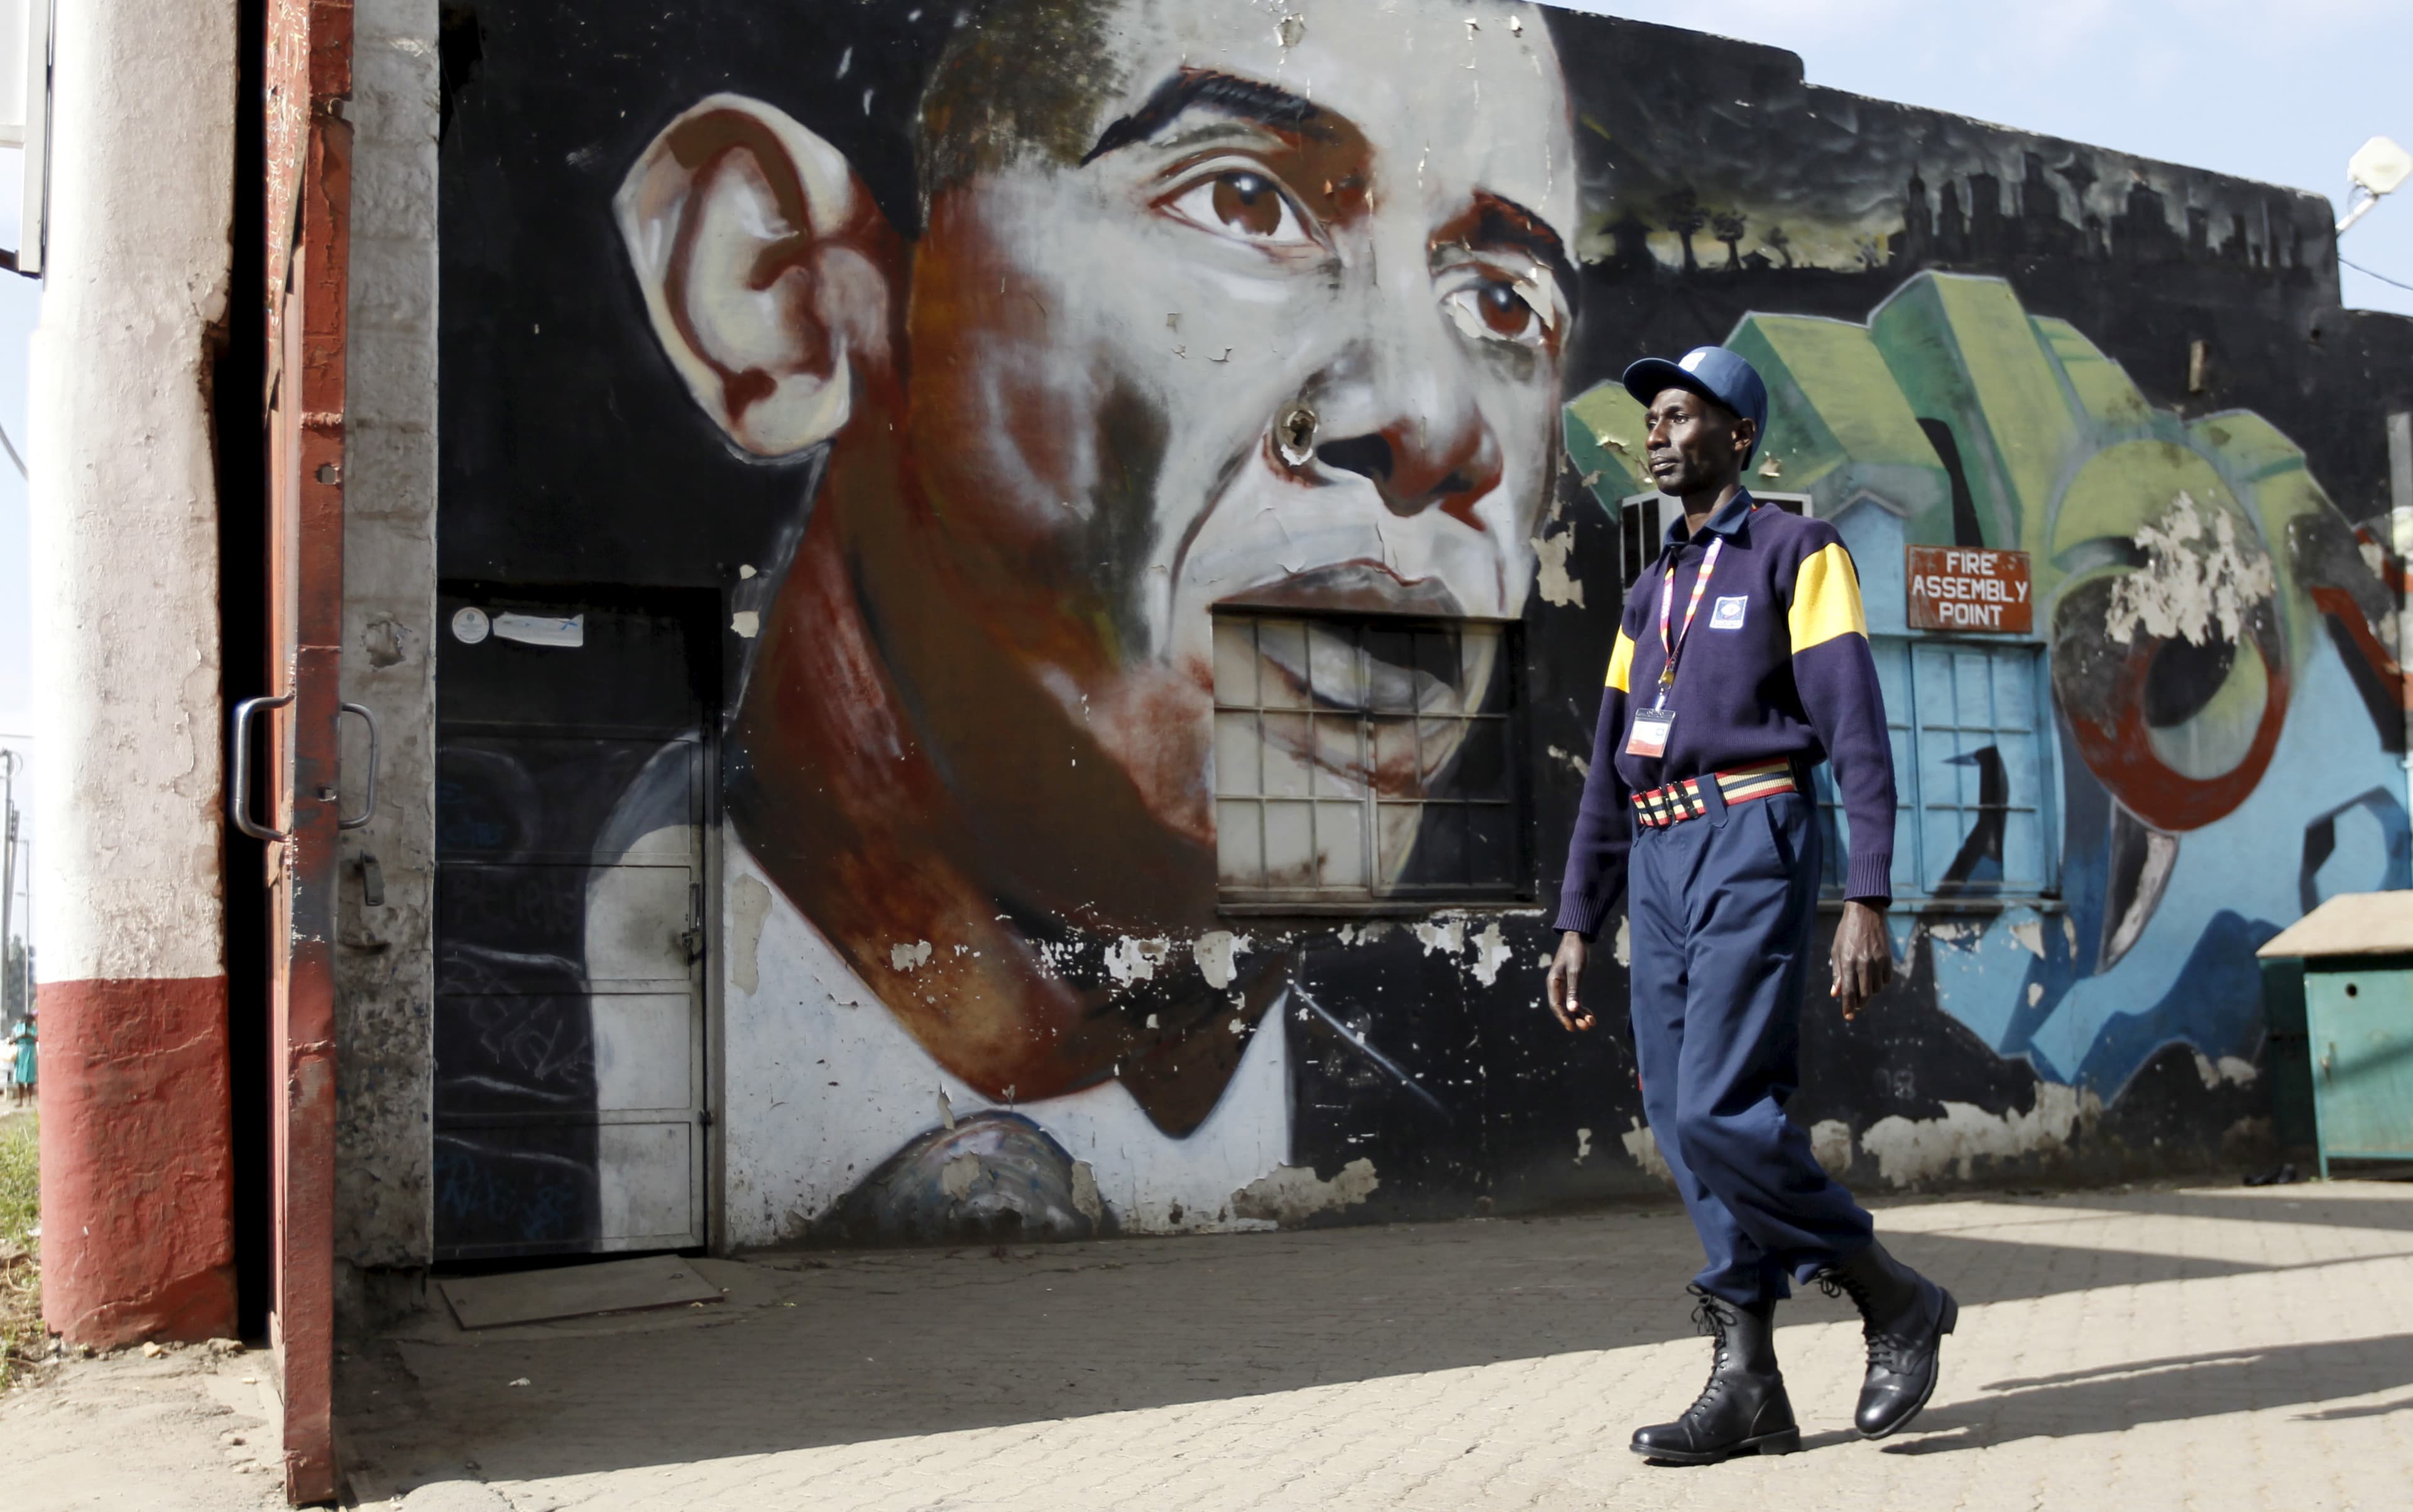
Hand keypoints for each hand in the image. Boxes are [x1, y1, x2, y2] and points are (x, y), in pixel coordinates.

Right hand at [1546, 930, 1594, 1031]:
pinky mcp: (1571, 983)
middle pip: (1563, 1008)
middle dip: (1575, 1018)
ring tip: (1591, 1023)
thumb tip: (1572, 1010)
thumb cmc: (1576, 952)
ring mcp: (1563, 985)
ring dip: (1579, 1015)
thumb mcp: (1576, 972)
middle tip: (1587, 1027)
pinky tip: (1590, 1014)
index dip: (1564, 1018)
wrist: (1578, 937)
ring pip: (1570, 1005)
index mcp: (1553, 982)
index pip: (1556, 1005)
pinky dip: (1582, 1007)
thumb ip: (1573, 991)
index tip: (1573, 1028)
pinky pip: (1574, 999)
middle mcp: (1556, 985)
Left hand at [1829, 900, 1893, 1020]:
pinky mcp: (1888, 959)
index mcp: (1848, 962)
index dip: (1848, 1006)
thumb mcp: (1836, 951)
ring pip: (1876, 989)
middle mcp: (1864, 963)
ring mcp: (1878, 961)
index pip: (1848, 991)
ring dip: (1869, 992)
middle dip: (1860, 1003)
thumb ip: (1837, 974)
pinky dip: (1879, 983)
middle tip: (1856, 1005)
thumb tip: (1835, 994)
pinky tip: (1873, 977)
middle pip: (1865, 994)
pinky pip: (1886, 980)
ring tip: (1863, 985)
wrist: (1866, 913)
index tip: (1848, 1017)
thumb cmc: (1846, 932)